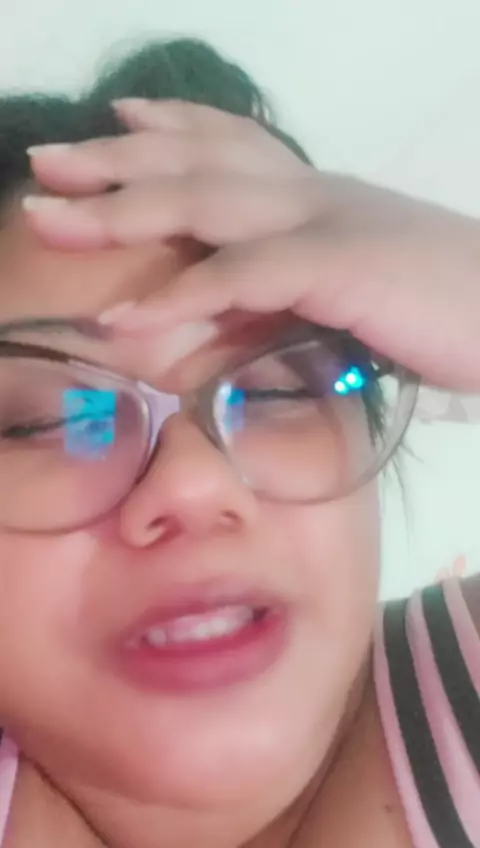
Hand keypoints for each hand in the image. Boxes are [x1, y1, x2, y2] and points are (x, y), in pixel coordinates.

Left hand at [25, 99, 479, 391]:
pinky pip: (240, 277)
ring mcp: (325, 223)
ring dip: (119, 211)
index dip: (176, 126)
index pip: (239, 142)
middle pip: (200, 162)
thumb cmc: (450, 310)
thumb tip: (242, 313)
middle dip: (116, 161)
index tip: (122, 120)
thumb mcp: (362, 287)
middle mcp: (315, 193)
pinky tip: (118, 319)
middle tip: (48, 163)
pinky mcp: (338, 266)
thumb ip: (302, 288)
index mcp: (323, 193)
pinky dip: (175, 297)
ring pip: (204, 203)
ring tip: (47, 217)